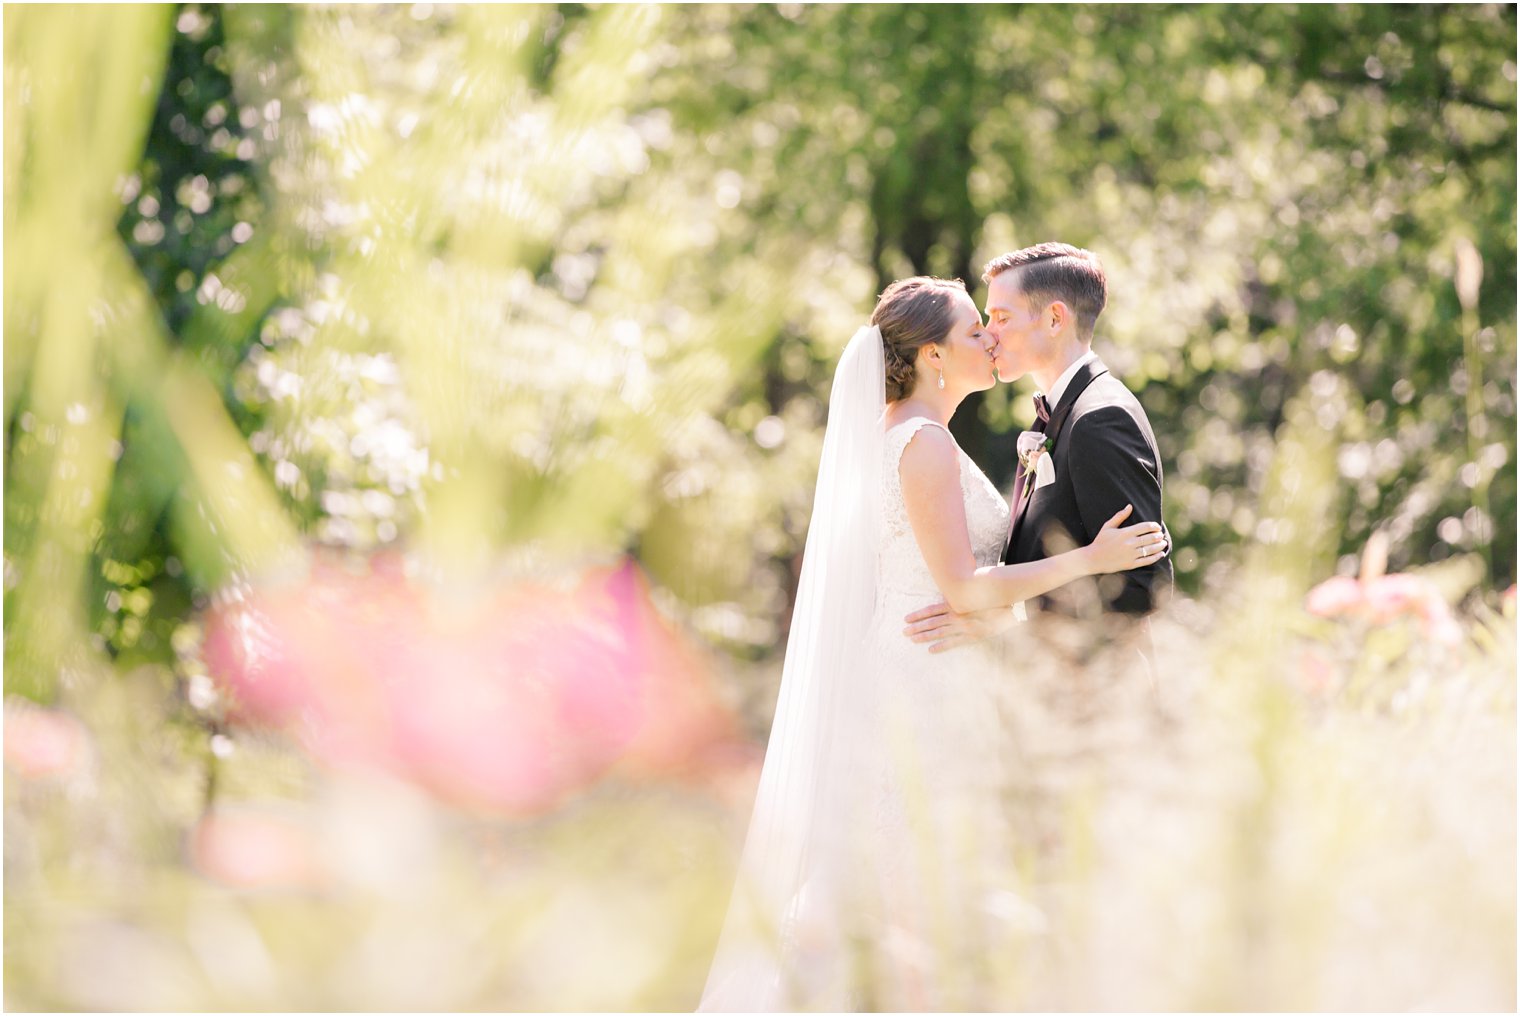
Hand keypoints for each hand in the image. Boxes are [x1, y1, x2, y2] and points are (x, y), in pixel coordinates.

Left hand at [903, 601, 1019, 653]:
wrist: (1009, 606)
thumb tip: (944, 595)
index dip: (918, 615)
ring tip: (912, 639)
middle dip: (917, 627)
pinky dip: (942, 646)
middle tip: (904, 632)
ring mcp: (964, 627)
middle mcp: (957, 616)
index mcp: (955, 604)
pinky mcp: (972, 636)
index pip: (931, 610)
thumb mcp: (971, 593)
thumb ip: (957, 596)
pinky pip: (954, 643)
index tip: (906, 618)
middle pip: (932, 622)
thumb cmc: (988, 597)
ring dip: (925, 636)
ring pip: (940, 632)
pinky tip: (931, 650)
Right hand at [1086, 504, 1168, 574]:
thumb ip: (1120, 516)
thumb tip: (1130, 506)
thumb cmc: (1100, 541)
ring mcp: (1131, 554)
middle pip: (1150, 538)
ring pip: (1150, 549)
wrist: (1093, 559)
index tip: (1157, 527)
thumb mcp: (1107, 527)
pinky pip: (1147, 561)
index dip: (1154, 526)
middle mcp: (1129, 543)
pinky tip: (1161, 554)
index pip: (1145, 527)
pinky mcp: (1131, 564)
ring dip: (1160, 545)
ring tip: (1163, 543)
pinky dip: (1156, 557)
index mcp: (1125, 533)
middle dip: (1158, 536)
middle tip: (1161, 535)